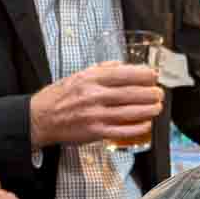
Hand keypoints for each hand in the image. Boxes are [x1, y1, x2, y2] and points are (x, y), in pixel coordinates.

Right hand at [29, 62, 162, 147]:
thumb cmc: (59, 96)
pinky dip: (137, 128)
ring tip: (157, 107)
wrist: (40, 118)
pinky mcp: (95, 132)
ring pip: (130, 112)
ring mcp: (95, 115)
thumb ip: (101, 70)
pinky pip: (122, 131)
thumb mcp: (78, 75)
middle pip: (131, 94)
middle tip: (159, 93)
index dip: (144, 75)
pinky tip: (146, 124)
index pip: (125, 74)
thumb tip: (123, 66)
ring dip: (149, 110)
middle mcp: (94, 96)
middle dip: (151, 93)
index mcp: (91, 79)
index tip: (154, 76)